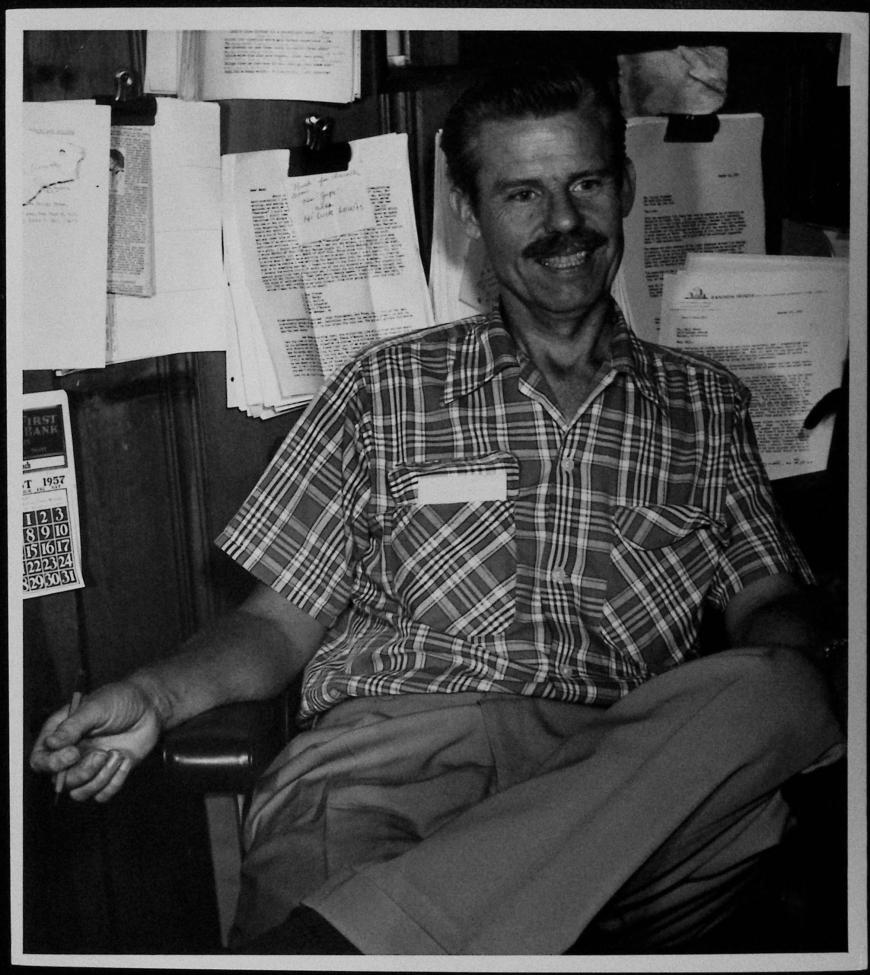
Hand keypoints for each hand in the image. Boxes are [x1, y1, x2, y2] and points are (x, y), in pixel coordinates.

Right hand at [29, 680, 162, 801]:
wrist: (149, 707)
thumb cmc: (119, 700)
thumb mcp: (95, 707)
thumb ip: (72, 726)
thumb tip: (51, 743)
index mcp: (60, 736)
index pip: (40, 761)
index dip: (52, 764)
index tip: (74, 753)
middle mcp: (71, 755)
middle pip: (61, 782)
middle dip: (82, 772)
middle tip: (102, 753)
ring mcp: (90, 766)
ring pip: (80, 793)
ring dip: (100, 778)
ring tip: (117, 754)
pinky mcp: (110, 774)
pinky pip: (103, 794)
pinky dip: (115, 781)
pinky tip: (126, 759)